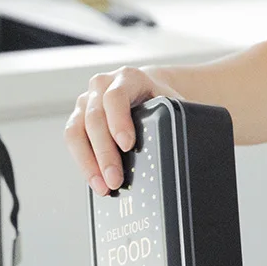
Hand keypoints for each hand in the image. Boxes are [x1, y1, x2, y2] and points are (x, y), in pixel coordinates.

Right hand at [64, 66, 182, 195]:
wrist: (147, 91)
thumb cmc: (161, 101)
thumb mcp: (171, 104)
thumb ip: (175, 118)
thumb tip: (193, 152)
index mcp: (127, 78)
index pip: (116, 97)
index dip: (119, 121)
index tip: (128, 145)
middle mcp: (101, 87)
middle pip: (94, 119)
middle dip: (104, 153)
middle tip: (115, 180)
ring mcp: (85, 102)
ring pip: (75, 132)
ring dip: (88, 162)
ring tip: (102, 187)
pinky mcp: (77, 120)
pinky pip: (73, 142)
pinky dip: (84, 164)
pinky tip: (95, 182)